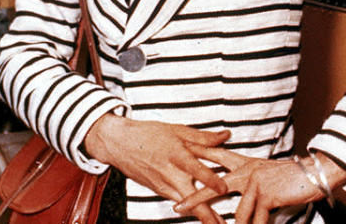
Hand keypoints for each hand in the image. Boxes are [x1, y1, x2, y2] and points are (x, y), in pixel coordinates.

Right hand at [84, 113, 231, 223]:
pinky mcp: (158, 191)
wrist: (119, 144)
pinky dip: (190, 209)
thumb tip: (226, 135)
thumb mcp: (177, 130)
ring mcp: (163, 185)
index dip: (209, 180)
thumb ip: (203, 137)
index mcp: (176, 155)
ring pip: (184, 205)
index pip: (195, 170)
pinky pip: (177, 201)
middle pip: (189, 198)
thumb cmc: (149, 134)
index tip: (223, 189)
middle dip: (205, 214)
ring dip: (200, 215)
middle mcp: (169, 174)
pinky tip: (202, 215)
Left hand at [175, 147, 345, 223]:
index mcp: (247, 164)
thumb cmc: (293, 176)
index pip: (218, 156)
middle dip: (194, 198)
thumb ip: (251, 179)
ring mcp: (256, 182)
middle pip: (213, 185)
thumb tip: (238, 191)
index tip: (180, 153)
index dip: (198, 154)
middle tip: (176, 207)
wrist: (316, 172)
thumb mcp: (268, 174)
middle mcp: (248, 170)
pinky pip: (254, 218)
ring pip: (237, 212)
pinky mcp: (266, 194)